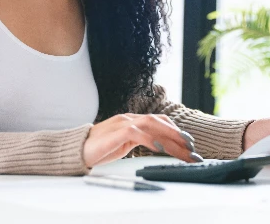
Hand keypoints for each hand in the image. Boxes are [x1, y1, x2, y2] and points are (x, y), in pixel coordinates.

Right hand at [82, 113, 201, 167]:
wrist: (76, 150)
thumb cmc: (99, 149)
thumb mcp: (124, 145)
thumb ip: (140, 141)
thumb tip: (160, 147)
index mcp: (133, 121)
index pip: (159, 121)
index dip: (175, 130)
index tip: (189, 143)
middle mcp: (130, 118)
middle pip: (160, 122)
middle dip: (178, 135)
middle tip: (192, 148)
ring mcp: (123, 123)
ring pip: (153, 125)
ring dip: (170, 137)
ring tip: (183, 148)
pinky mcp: (116, 132)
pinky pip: (137, 133)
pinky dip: (150, 139)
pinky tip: (160, 147)